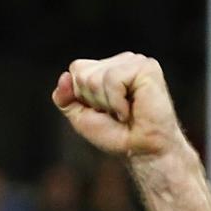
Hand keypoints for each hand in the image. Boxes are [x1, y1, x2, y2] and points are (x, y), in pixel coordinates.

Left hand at [52, 52, 185, 158]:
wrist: (141, 150)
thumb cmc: (115, 134)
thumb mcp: (80, 116)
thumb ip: (64, 97)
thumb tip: (64, 76)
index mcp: (107, 67)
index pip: (76, 70)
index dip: (81, 96)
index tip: (102, 110)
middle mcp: (122, 61)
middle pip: (82, 73)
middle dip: (92, 100)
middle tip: (114, 112)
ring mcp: (135, 62)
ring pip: (96, 78)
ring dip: (106, 103)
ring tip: (123, 112)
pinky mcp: (147, 68)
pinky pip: (113, 81)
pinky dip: (117, 103)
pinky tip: (131, 110)